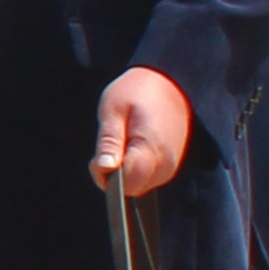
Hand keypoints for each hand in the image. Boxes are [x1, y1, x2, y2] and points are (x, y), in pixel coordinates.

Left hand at [91, 66, 191, 194]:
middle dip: (113, 176)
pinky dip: (135, 168)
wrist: (169, 80)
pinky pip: (147, 178)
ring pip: (139, 185)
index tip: (97, 158)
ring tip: (122, 141)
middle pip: (132, 189)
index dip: (106, 176)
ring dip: (124, 171)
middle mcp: (166, 162)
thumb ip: (109, 142)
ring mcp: (171, 164)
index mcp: (151, 148)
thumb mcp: (113, 110)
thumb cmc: (136, 91)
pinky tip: (131, 146)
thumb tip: (105, 169)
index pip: (127, 184)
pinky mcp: (171, 163)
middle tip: (109, 145)